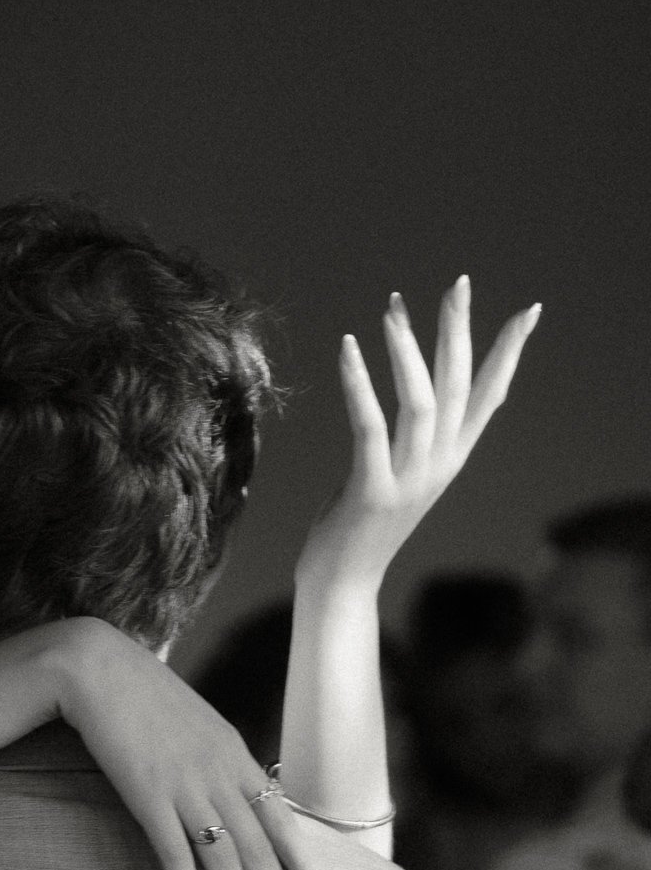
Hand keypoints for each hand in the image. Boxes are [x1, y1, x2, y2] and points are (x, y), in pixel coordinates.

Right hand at [56, 621, 337, 869]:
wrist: (98, 667)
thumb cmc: (142, 696)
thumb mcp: (197, 725)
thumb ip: (218, 760)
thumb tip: (234, 792)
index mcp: (236, 757)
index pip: (282, 822)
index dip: (304, 866)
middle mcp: (221, 776)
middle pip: (261, 853)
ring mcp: (186, 787)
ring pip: (226, 862)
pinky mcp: (148, 797)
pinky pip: (176, 858)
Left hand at [297, 277, 540, 591]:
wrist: (342, 586)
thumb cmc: (360, 528)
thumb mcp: (395, 476)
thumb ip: (408, 443)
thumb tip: (407, 398)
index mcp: (449, 460)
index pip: (489, 397)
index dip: (509, 354)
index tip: (528, 310)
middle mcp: (438, 466)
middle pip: (459, 387)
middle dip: (460, 332)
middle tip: (458, 283)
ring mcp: (408, 480)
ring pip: (422, 402)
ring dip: (407, 350)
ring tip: (392, 308)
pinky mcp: (372, 491)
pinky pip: (370, 427)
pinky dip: (360, 384)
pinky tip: (347, 348)